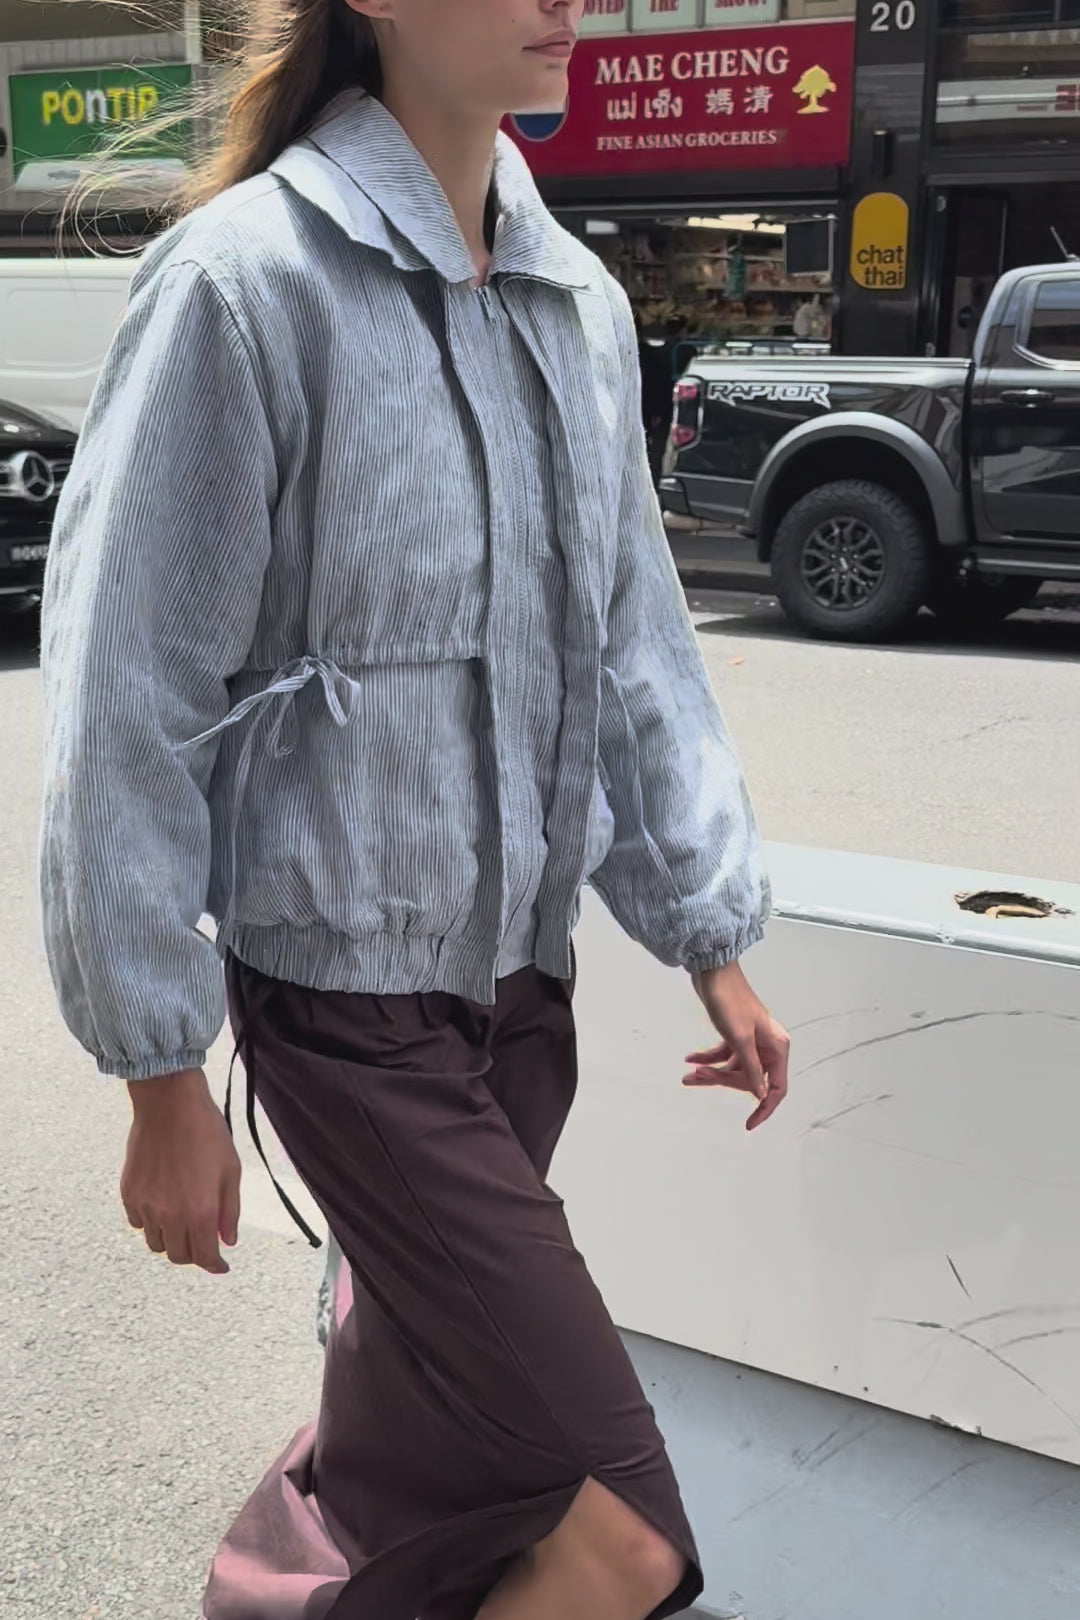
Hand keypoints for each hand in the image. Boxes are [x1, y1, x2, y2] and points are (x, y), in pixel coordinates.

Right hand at [120, 1068, 241, 1273]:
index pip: (205, 1257)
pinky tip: (162, 1205)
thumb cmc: (205, 1132)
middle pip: (178, 1255)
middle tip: (204, 1239)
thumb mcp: (231, 1170)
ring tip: (182, 1220)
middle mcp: (170, 1215)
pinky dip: (151, 1223)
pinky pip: (138, 1223)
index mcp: (200, 1210)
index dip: (215, 1265)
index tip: (220, 1265)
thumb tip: (228, 1240)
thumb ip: (229, 1210)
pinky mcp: (129, 1194)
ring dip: (171, 1239)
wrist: (169, 1104)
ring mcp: (146, 1206)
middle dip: (194, 1253)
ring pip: (156, 1243)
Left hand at [683, 960, 789, 1130]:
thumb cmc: (729, 1000)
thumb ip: (752, 1069)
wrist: (712, 971)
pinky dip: (708, 1058)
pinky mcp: (735, 1034)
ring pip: (734, 1068)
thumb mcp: (740, 1040)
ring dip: (711, 1073)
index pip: (776, 1089)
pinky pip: (724, 1055)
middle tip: (697, 1078)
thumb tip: (761, 1095)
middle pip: (749, 1079)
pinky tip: (690, 1059)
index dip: (764, 1109)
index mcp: (777, 1047)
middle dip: (723, 1082)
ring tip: (688, 1074)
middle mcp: (767, 1045)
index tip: (749, 1124)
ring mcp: (751, 1040)